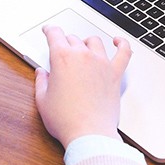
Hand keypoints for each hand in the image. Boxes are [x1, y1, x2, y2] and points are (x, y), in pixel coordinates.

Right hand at [34, 25, 131, 148]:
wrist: (89, 134)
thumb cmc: (66, 120)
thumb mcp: (43, 100)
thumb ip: (41, 82)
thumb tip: (42, 73)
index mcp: (62, 58)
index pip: (55, 34)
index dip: (49, 30)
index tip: (48, 31)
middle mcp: (83, 56)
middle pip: (73, 38)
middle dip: (65, 42)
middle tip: (62, 50)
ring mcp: (101, 63)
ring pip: (94, 41)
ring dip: (86, 42)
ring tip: (83, 47)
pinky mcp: (115, 74)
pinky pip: (123, 53)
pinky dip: (122, 44)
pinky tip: (118, 41)